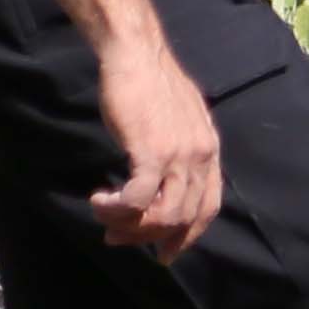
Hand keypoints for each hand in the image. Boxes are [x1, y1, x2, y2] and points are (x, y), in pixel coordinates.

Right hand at [85, 28, 225, 255]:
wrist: (136, 55)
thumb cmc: (150, 85)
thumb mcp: (179, 121)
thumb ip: (179, 151)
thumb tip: (166, 181)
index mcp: (209, 152)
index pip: (208, 208)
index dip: (187, 236)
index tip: (165, 253)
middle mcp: (201, 157)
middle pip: (183, 218)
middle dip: (148, 236)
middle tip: (117, 237)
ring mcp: (179, 156)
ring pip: (162, 215)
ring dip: (130, 226)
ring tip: (105, 218)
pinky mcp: (151, 152)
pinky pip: (138, 199)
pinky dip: (117, 209)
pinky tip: (99, 200)